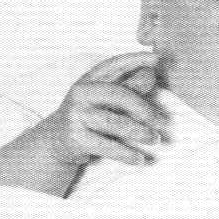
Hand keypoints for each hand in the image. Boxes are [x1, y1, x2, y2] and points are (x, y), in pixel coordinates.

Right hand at [40, 51, 170, 167]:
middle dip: (144, 108)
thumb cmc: (89, 115)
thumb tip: (151, 75)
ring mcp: (76, 115)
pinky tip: (140, 160)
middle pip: (118, 95)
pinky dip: (125, 154)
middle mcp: (80, 94)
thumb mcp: (106, 99)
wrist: (56, 141)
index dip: (135, 59)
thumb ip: (128, 87)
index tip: (157, 59)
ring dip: (139, 133)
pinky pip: (106, 146)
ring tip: (155, 139)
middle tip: (162, 121)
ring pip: (114, 123)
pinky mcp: (75, 138)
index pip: (114, 64)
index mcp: (89, 80)